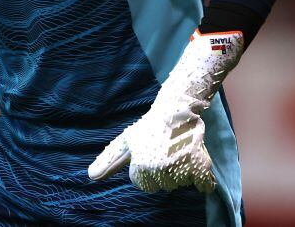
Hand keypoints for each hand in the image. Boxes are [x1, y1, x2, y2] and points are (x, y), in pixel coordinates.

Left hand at [87, 102, 215, 192]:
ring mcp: (180, 167)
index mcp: (141, 166)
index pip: (143, 184)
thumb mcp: (127, 142)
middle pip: (162, 185)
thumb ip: (110, 161)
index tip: (150, 154)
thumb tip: (91, 177)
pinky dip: (203, 179)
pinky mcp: (200, 164)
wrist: (175, 109)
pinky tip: (195, 164)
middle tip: (164, 151)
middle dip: (163, 172)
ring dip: (180, 171)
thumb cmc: (149, 127)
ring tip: (177, 151)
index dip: (146, 170)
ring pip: (179, 183)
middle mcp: (159, 169)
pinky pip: (203, 184)